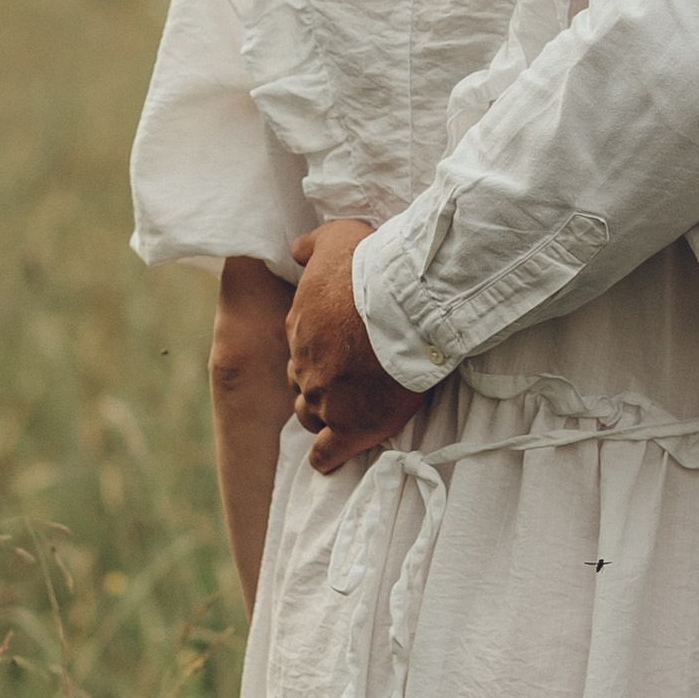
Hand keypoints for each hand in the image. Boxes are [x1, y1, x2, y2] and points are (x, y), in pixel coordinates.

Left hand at [287, 222, 426, 471]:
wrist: (403, 304)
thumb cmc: (372, 267)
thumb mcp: (335, 238)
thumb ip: (311, 245)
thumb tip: (294, 250)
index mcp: (300, 326)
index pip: (301, 346)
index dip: (321, 349)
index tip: (342, 348)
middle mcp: (305, 364)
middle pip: (303, 381)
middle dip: (320, 382)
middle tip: (348, 379)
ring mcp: (324, 398)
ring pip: (311, 415)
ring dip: (323, 415)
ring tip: (344, 415)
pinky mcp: (350, 427)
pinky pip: (328, 452)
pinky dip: (327, 456)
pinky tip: (329, 459)